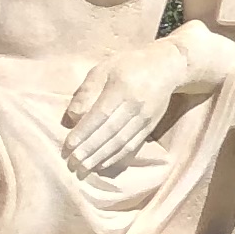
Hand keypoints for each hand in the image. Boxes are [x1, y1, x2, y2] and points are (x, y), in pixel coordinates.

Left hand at [63, 45, 185, 174]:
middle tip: (72, 163)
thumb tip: (72, 117)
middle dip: (90, 149)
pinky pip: (132, 145)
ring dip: (101, 157)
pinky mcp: (150, 126)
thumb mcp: (104, 68)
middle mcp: (136, 105)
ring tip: (84, 168)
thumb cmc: (128, 65)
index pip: (101, 115)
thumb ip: (87, 91)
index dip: (84, 132)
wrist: (166, 67)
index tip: (68, 146)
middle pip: (110, 132)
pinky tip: (102, 164)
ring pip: (121, 142)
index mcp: (122, 88)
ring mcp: (145, 118)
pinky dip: (116, 157)